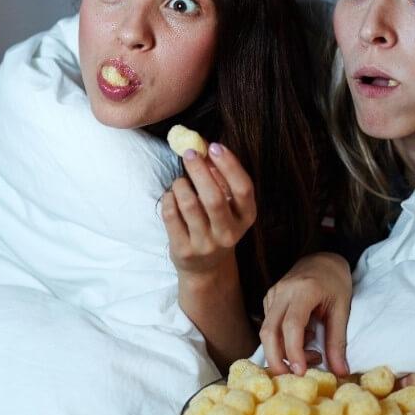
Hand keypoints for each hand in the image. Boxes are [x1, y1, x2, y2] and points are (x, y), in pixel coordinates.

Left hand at [161, 143, 255, 276]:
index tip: (214, 146)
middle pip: (214, 198)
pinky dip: (169, 199)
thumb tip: (206, 150)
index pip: (243, 189)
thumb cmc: (217, 225)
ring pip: (189, 205)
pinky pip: (171, 216)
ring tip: (180, 181)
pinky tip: (172, 196)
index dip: (229, 165)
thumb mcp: (229, 207)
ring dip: (181, 185)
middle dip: (199, 170)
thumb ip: (221, 180)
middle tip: (189, 153)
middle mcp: (229, 234)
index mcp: (246, 218)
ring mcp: (206, 244)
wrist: (206, 268)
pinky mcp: (184, 250)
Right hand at [259, 252, 351, 376]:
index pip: (292, 325)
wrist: (322, 259)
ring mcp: (273, 294)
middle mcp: (282, 291)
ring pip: (267, 331)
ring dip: (283, 351)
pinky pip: (269, 326)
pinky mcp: (269, 300)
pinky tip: (303, 340)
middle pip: (269, 331)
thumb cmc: (335, 282)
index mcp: (303, 291)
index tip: (301, 372)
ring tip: (310, 355)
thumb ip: (338, 341)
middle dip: (276, 359)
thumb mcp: (342, 309)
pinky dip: (282, 340)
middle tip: (292, 379)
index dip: (294, 351)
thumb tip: (341, 372)